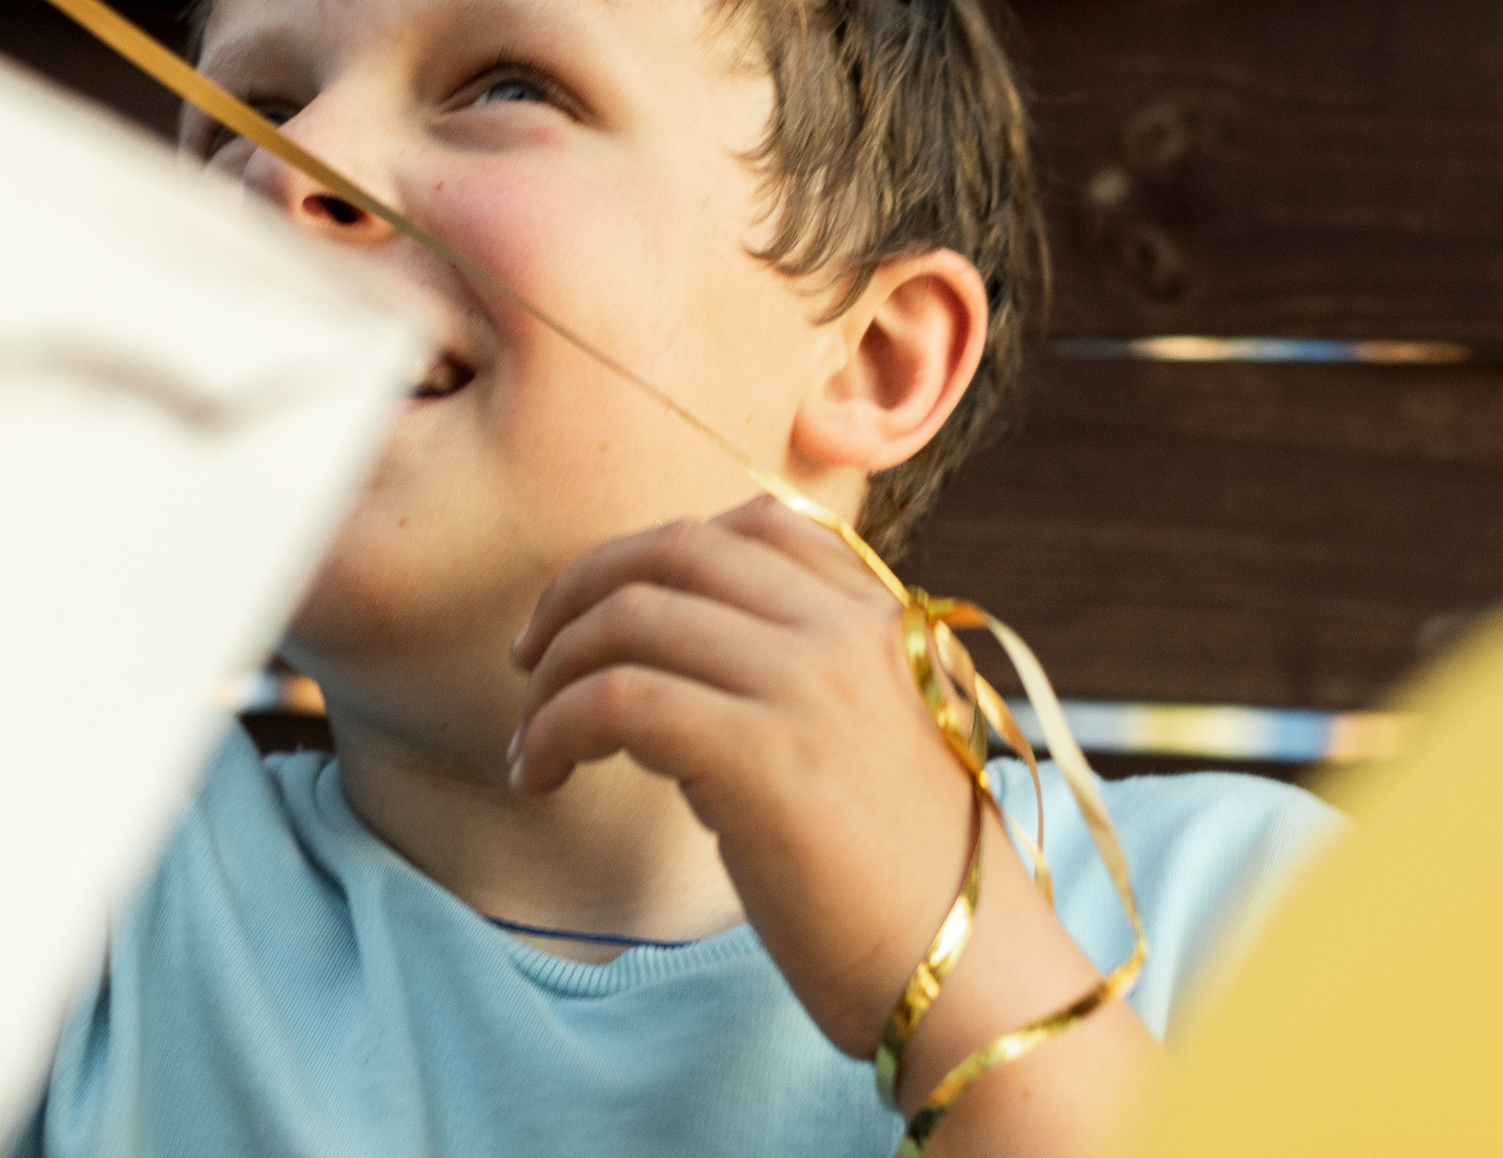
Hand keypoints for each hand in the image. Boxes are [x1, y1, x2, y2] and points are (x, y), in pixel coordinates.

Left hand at [507, 495, 976, 1054]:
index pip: (747, 526)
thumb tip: (658, 677)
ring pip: (630, 619)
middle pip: (671, 551)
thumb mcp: (860, 741)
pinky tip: (542, 776)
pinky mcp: (763, 755)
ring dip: (554, 675)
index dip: (646, 555)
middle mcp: (844, 631)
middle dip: (577, 592)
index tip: (593, 612)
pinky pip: (616, 701)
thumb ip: (780, 684)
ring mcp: (807, 684)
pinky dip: (553, 730)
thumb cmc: (904, 882)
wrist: (972, 977)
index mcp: (877, 618)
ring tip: (533, 741)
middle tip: (530, 658)